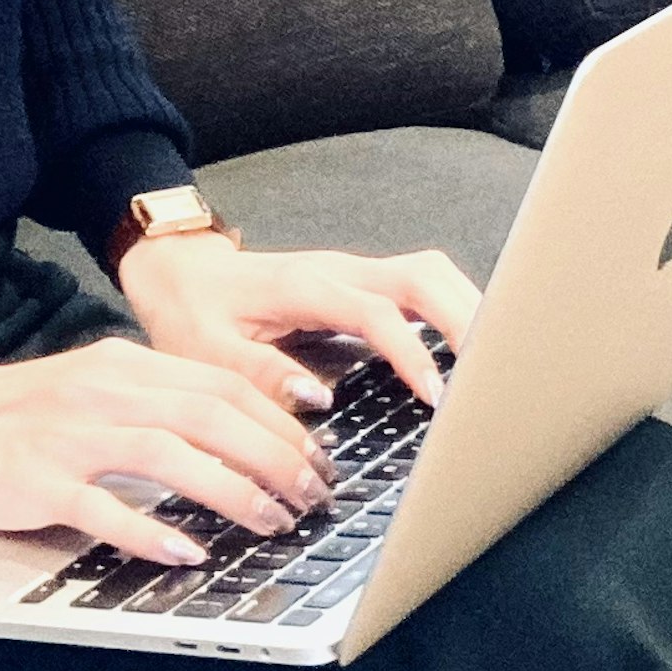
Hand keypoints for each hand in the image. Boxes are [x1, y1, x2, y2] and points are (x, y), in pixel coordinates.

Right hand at [0, 336, 335, 563]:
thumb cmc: (23, 417)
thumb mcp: (99, 389)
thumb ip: (161, 402)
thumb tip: (241, 432)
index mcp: (126, 366)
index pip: (222, 383)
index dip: (280, 421)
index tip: (317, 457)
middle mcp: (105, 392)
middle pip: (209, 414)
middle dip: (274, 456)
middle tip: (312, 496)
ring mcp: (69, 437)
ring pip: (168, 454)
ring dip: (231, 491)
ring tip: (271, 522)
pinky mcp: (37, 482)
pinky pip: (103, 507)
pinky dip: (151, 530)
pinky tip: (189, 551)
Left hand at [120, 228, 484, 413]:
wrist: (179, 271)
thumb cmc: (192, 312)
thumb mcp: (205, 351)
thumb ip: (259, 374)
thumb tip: (319, 399)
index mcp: (304, 286)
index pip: (377, 312)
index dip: (411, 352)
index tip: (435, 396)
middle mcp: (339, 271)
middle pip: (423, 277)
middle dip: (464, 319)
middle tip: (492, 373)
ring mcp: (355, 272)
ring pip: (430, 275)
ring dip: (466, 309)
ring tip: (492, 361)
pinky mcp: (362, 283)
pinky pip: (421, 285)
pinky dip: (451, 310)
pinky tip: (465, 345)